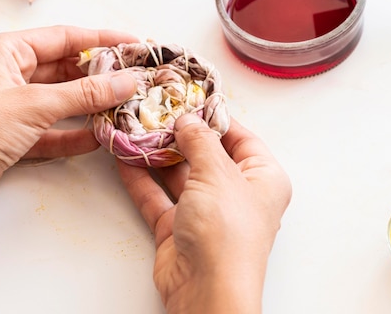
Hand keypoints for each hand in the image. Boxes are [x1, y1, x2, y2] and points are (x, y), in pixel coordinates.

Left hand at [0, 26, 137, 286]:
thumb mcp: (35, 105)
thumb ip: (84, 94)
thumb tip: (125, 81)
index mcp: (6, 52)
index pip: (63, 38)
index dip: (100, 39)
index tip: (131, 44)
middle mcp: (9, 75)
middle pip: (64, 70)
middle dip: (98, 76)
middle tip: (133, 79)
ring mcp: (12, 108)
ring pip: (61, 101)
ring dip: (89, 107)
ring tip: (122, 107)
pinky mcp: (15, 137)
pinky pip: (53, 131)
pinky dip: (74, 135)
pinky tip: (98, 138)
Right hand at [118, 113, 291, 313]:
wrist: (207, 291)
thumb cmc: (227, 231)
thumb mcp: (218, 173)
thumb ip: (200, 141)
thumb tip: (189, 119)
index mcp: (264, 179)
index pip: (241, 138)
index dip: (216, 118)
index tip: (191, 99)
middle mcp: (237, 195)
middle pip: (208, 155)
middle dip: (181, 135)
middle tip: (157, 111)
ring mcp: (207, 213)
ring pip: (180, 176)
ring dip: (158, 155)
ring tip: (136, 128)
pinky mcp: (180, 229)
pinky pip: (159, 197)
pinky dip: (142, 180)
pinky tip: (126, 159)